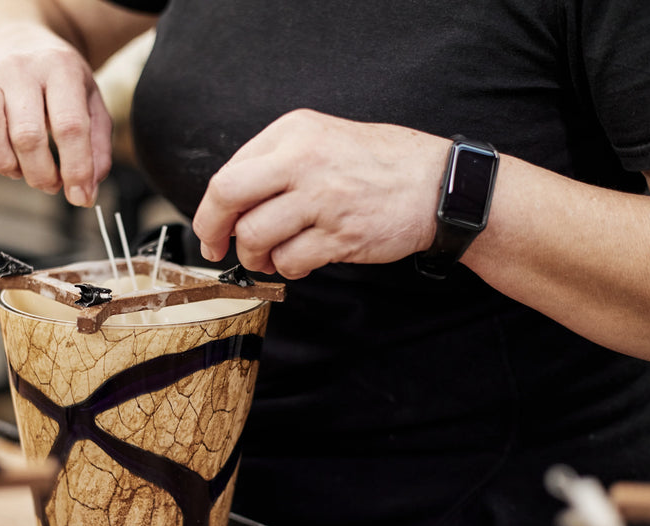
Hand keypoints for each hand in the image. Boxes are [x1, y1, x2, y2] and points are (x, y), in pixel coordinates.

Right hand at [0, 22, 111, 206]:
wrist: (18, 41)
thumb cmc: (60, 82)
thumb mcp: (91, 103)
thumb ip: (97, 148)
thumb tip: (86, 192)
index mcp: (60, 68)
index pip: (69, 126)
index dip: (76, 168)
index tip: (80, 196)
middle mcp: (20, 69)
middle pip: (26, 135)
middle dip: (41, 174)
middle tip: (50, 183)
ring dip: (5, 166)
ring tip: (20, 170)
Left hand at [192, 109, 450, 278]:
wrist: (438, 185)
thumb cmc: (379, 165)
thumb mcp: (323, 139)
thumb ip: (276, 163)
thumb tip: (230, 204)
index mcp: (294, 132)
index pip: (228, 173)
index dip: (211, 209)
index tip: (212, 230)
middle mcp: (303, 158)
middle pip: (228, 196)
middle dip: (213, 231)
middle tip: (217, 249)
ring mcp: (322, 197)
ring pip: (255, 236)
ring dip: (255, 257)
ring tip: (270, 258)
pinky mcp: (340, 233)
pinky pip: (289, 261)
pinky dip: (287, 269)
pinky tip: (301, 261)